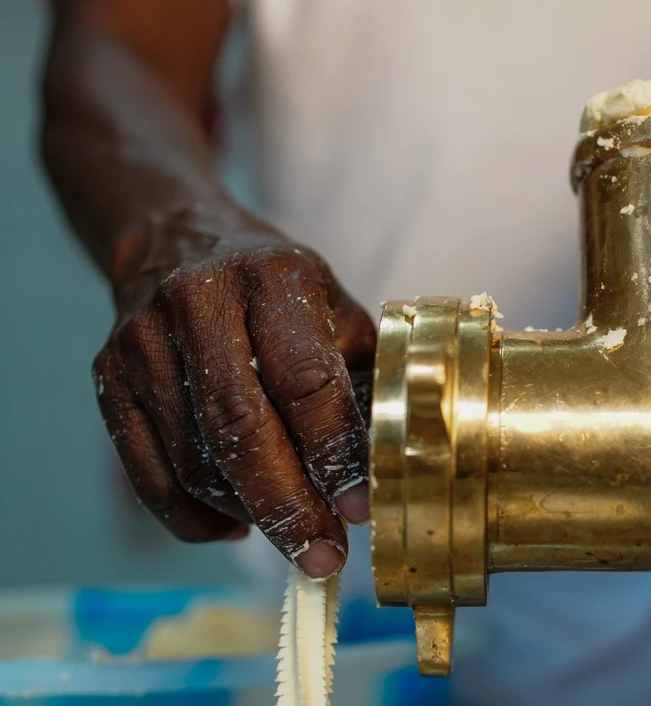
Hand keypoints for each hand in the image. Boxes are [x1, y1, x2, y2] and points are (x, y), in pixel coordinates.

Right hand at [91, 205, 374, 578]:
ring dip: (248, 514)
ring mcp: (142, 344)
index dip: (335, 451)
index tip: (360, 507)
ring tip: (296, 539)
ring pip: (193, 459)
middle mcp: (198, 304)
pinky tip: (238, 525)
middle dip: (288, 504)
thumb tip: (397, 458)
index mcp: (271, 277)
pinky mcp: (109, 381)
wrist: (174, 241)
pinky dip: (194, 518)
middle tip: (324, 553)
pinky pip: (148, 474)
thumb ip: (363, 372)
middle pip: (241, 428)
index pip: (304, 380)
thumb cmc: (274, 286)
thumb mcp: (333, 304)